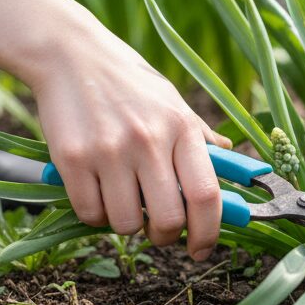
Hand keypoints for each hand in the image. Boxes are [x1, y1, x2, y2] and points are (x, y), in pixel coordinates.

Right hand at [0, 0, 231, 259]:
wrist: (73, 55)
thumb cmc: (130, 81)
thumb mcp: (173, 101)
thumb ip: (200, 135)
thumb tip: (232, 160)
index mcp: (181, 126)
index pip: (207, 194)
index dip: (209, 231)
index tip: (203, 248)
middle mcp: (149, 140)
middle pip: (168, 220)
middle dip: (166, 236)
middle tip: (159, 228)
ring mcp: (109, 151)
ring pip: (125, 224)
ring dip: (127, 223)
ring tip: (124, 196)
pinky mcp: (72, 160)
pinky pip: (90, 214)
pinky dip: (95, 213)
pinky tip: (97, 188)